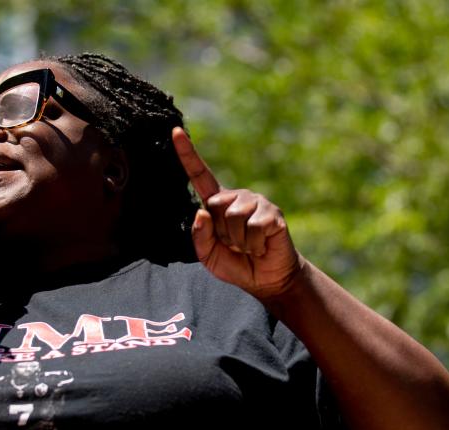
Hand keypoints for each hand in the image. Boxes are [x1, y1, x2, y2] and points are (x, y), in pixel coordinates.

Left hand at [172, 127, 303, 299]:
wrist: (267, 279)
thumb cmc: (236, 264)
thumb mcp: (208, 255)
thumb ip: (200, 236)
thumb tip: (202, 212)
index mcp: (217, 204)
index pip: (200, 175)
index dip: (187, 154)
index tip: (176, 132)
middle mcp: (236, 198)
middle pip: (215, 205)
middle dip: (220, 232)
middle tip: (234, 243)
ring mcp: (256, 203)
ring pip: (233, 217)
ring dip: (237, 240)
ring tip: (248, 245)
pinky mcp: (273, 213)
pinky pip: (253, 227)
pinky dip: (253, 244)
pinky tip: (260, 247)